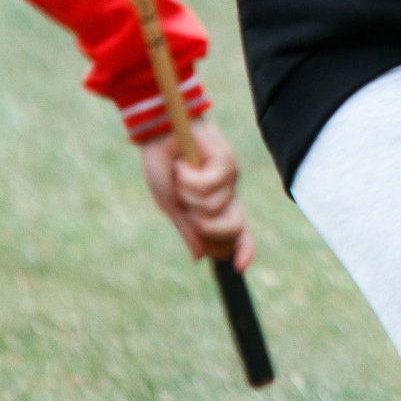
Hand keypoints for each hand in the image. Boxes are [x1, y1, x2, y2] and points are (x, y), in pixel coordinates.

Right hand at [139, 118, 254, 266]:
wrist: (159, 134)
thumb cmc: (162, 167)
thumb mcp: (170, 204)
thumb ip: (187, 229)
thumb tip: (200, 257)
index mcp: (214, 208)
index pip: (237, 234)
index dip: (241, 251)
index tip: (239, 267)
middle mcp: (226, 195)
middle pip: (235, 228)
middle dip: (207, 228)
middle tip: (189, 210)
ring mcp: (229, 179)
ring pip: (217, 209)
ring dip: (189, 196)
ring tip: (182, 177)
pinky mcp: (228, 162)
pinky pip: (210, 187)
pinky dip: (190, 179)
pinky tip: (184, 165)